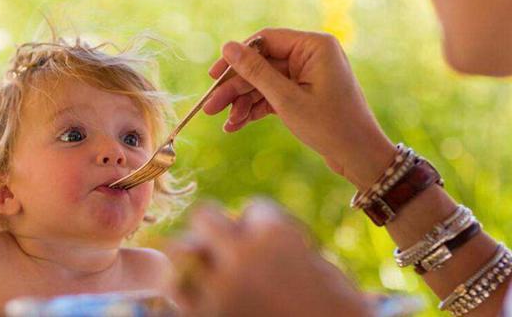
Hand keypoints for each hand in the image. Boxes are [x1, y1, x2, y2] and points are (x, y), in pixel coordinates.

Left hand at [166, 200, 370, 316]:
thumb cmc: (336, 310)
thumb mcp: (318, 265)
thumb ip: (279, 242)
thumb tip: (239, 228)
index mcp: (278, 233)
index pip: (252, 207)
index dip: (261, 225)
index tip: (269, 246)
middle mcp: (244, 253)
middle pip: (203, 214)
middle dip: (214, 228)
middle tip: (226, 250)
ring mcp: (220, 287)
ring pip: (178, 251)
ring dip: (190, 257)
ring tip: (205, 273)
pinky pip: (177, 293)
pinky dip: (185, 293)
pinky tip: (202, 299)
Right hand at [204, 27, 396, 188]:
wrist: (360, 157)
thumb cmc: (330, 126)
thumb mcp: (287, 99)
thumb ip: (255, 72)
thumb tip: (228, 47)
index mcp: (314, 46)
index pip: (265, 40)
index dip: (236, 58)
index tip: (213, 76)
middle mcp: (310, 55)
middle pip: (261, 64)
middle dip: (236, 88)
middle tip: (211, 107)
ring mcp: (307, 75)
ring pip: (264, 82)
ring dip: (243, 102)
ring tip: (225, 123)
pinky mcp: (304, 93)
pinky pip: (273, 95)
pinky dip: (256, 109)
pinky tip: (237, 125)